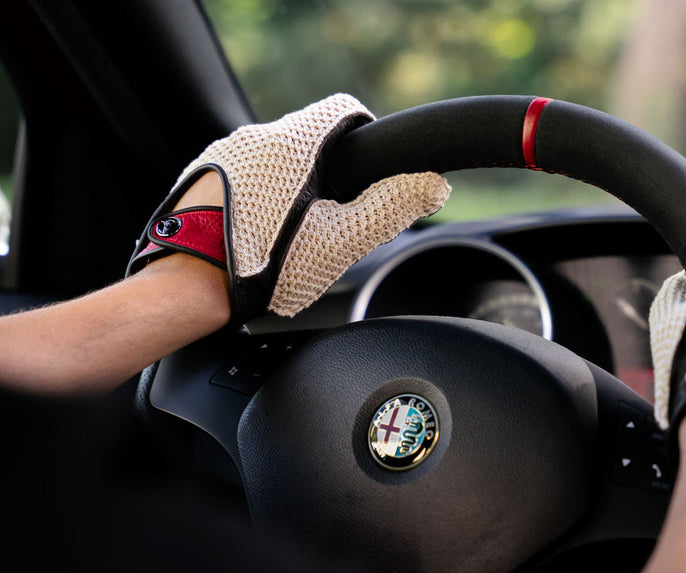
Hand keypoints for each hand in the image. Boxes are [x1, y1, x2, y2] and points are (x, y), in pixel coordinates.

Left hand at [128, 94, 449, 323]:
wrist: (190, 285)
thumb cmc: (266, 265)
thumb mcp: (340, 240)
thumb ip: (390, 207)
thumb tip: (433, 184)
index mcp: (296, 141)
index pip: (345, 111)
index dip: (365, 140)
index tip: (365, 176)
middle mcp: (256, 134)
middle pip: (310, 138)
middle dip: (326, 173)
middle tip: (329, 219)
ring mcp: (223, 152)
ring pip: (275, 156)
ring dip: (290, 185)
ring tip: (287, 234)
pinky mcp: (201, 173)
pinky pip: (245, 172)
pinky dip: (258, 194)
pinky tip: (256, 232)